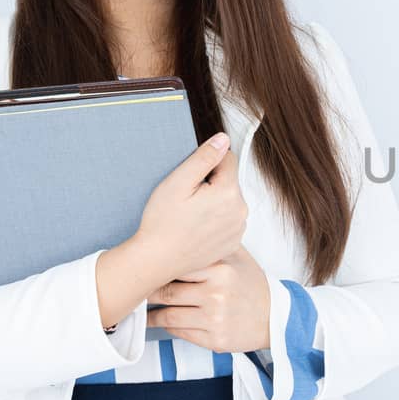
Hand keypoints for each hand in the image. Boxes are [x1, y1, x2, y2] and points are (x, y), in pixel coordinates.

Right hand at [133, 132, 247, 282]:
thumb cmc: (162, 222)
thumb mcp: (178, 182)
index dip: (207, 164)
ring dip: (215, 201)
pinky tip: (197, 227)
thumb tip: (223, 139)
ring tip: (190, 215)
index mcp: (229, 192)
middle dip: (211, 183)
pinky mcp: (233, 242)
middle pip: (230, 181)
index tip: (191, 180)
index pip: (228, 159)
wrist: (157, 260)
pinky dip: (216, 220)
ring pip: (230, 200)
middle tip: (187, 200)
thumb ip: (204, 157)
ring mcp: (239, 229)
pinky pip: (229, 220)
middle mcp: (241, 211)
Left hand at [146, 243, 271, 354]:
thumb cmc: (252, 286)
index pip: (176, 266)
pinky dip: (166, 326)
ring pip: (167, 315)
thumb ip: (214, 243)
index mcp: (221, 270)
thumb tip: (183, 228)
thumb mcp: (239, 258)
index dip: (156, 267)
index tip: (141, 267)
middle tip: (134, 289)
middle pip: (167, 292)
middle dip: (147, 291)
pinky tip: (161, 321)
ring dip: (150, 314)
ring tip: (141, 309)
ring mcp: (215, 319)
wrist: (275, 318)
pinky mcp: (214, 340)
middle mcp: (217, 294)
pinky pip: (178, 332)